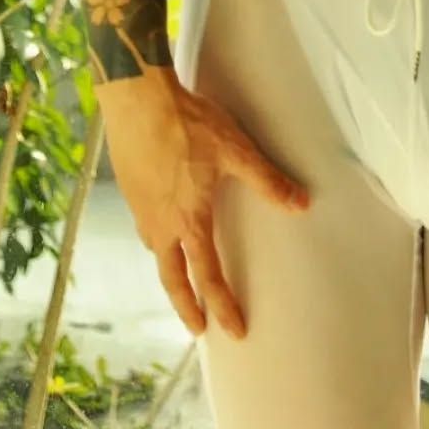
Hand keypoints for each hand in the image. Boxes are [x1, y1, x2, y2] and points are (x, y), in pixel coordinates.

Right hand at [102, 68, 309, 339]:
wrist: (138, 98)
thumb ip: (267, 180)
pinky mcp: (128, 188)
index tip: (233, 329)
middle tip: (197, 328)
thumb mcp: (235, 150)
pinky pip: (143, 224)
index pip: (208, 275)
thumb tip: (301, 203)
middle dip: (185, 306)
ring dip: (169, 269)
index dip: (222, 304)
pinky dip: (155, 238)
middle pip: (172, 278)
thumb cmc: (188, 123)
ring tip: (179, 273)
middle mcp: (160, 223)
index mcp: (189, 220)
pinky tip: (160, 223)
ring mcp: (140, 208)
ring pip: (155, 250)